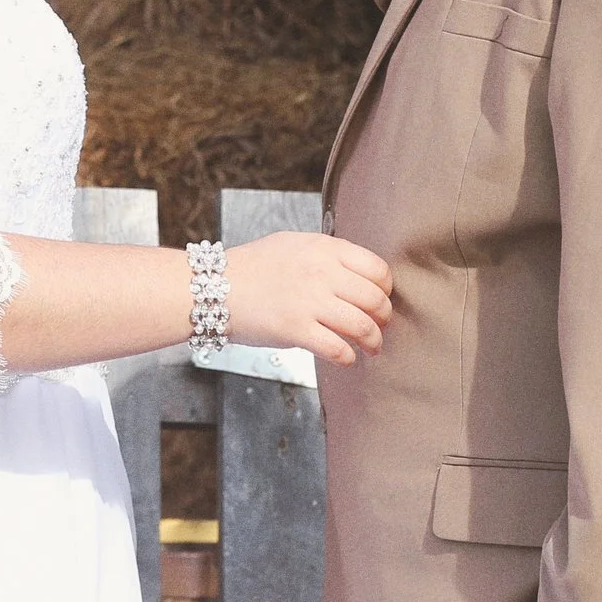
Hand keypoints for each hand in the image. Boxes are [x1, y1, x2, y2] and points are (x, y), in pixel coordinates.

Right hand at [225, 230, 394, 366]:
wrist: (215, 288)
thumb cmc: (252, 267)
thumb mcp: (293, 244)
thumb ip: (326, 255)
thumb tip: (357, 273)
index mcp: (324, 249)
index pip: (377, 269)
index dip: (386, 289)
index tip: (382, 299)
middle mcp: (322, 273)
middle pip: (375, 299)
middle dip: (384, 318)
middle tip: (381, 326)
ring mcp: (310, 302)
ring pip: (363, 326)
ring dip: (373, 341)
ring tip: (372, 347)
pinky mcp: (296, 330)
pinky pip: (338, 349)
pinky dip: (348, 357)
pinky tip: (347, 358)